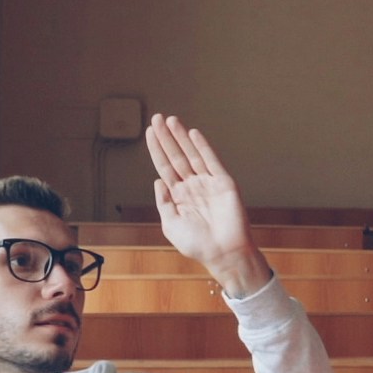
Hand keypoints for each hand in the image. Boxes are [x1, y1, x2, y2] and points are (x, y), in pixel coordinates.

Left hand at [145, 114, 263, 296]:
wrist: (223, 254)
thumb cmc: (198, 244)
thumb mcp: (171, 224)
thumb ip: (163, 202)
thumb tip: (157, 181)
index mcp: (179, 195)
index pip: (165, 166)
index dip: (156, 149)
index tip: (149, 132)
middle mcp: (193, 186)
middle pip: (176, 156)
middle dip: (166, 137)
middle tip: (156, 118)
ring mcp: (208, 183)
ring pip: (192, 154)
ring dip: (181, 137)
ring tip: (170, 121)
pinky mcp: (224, 183)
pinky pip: (211, 161)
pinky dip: (203, 147)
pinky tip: (193, 134)